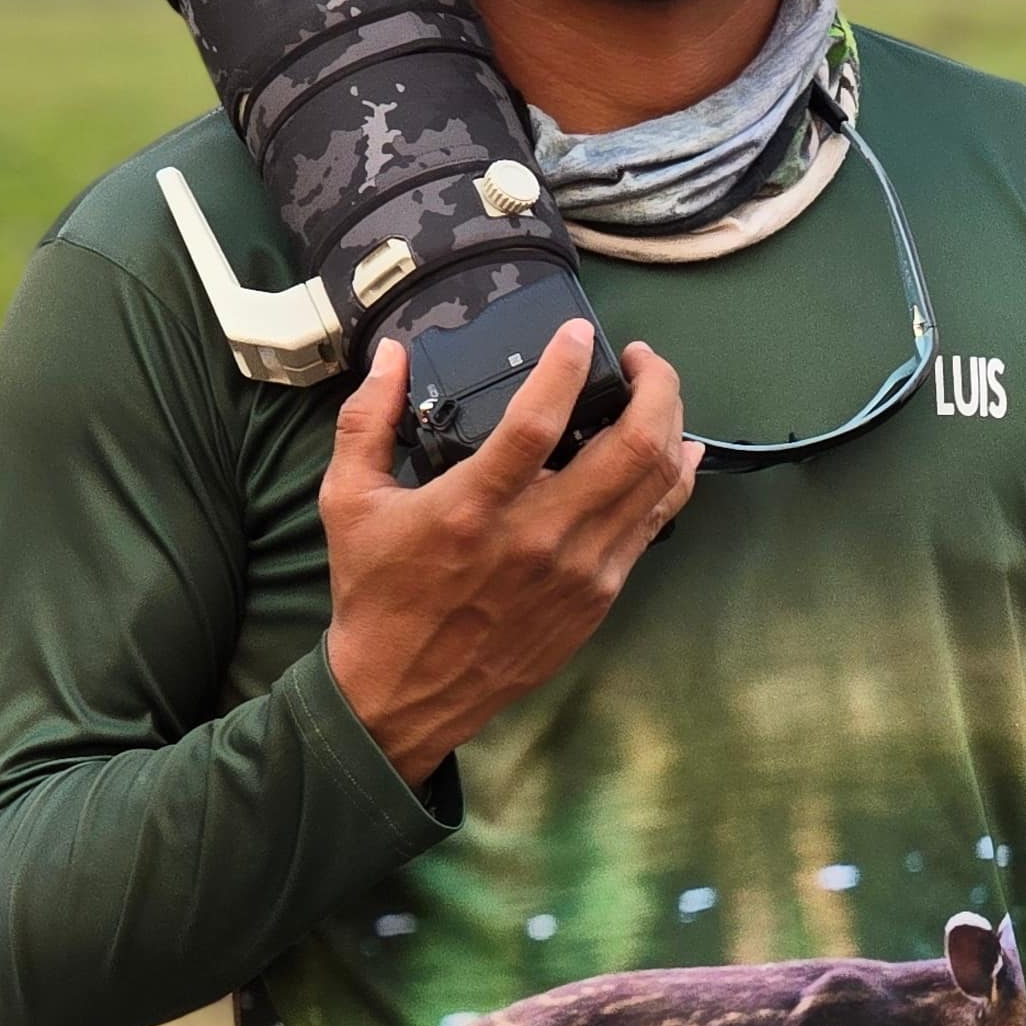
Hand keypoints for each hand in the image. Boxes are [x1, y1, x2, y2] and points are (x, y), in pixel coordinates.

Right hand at [319, 320, 702, 786]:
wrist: (402, 694)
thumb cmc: (376, 592)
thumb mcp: (348, 501)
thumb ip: (366, 420)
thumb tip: (393, 354)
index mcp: (473, 510)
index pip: (538, 423)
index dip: (566, 367)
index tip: (577, 331)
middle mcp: (538, 538)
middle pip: (632, 447)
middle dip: (654, 386)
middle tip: (640, 359)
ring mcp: (579, 570)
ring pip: (657, 482)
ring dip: (671, 424)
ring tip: (656, 393)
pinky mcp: (600, 596)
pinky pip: (654, 524)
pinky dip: (675, 480)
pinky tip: (676, 451)